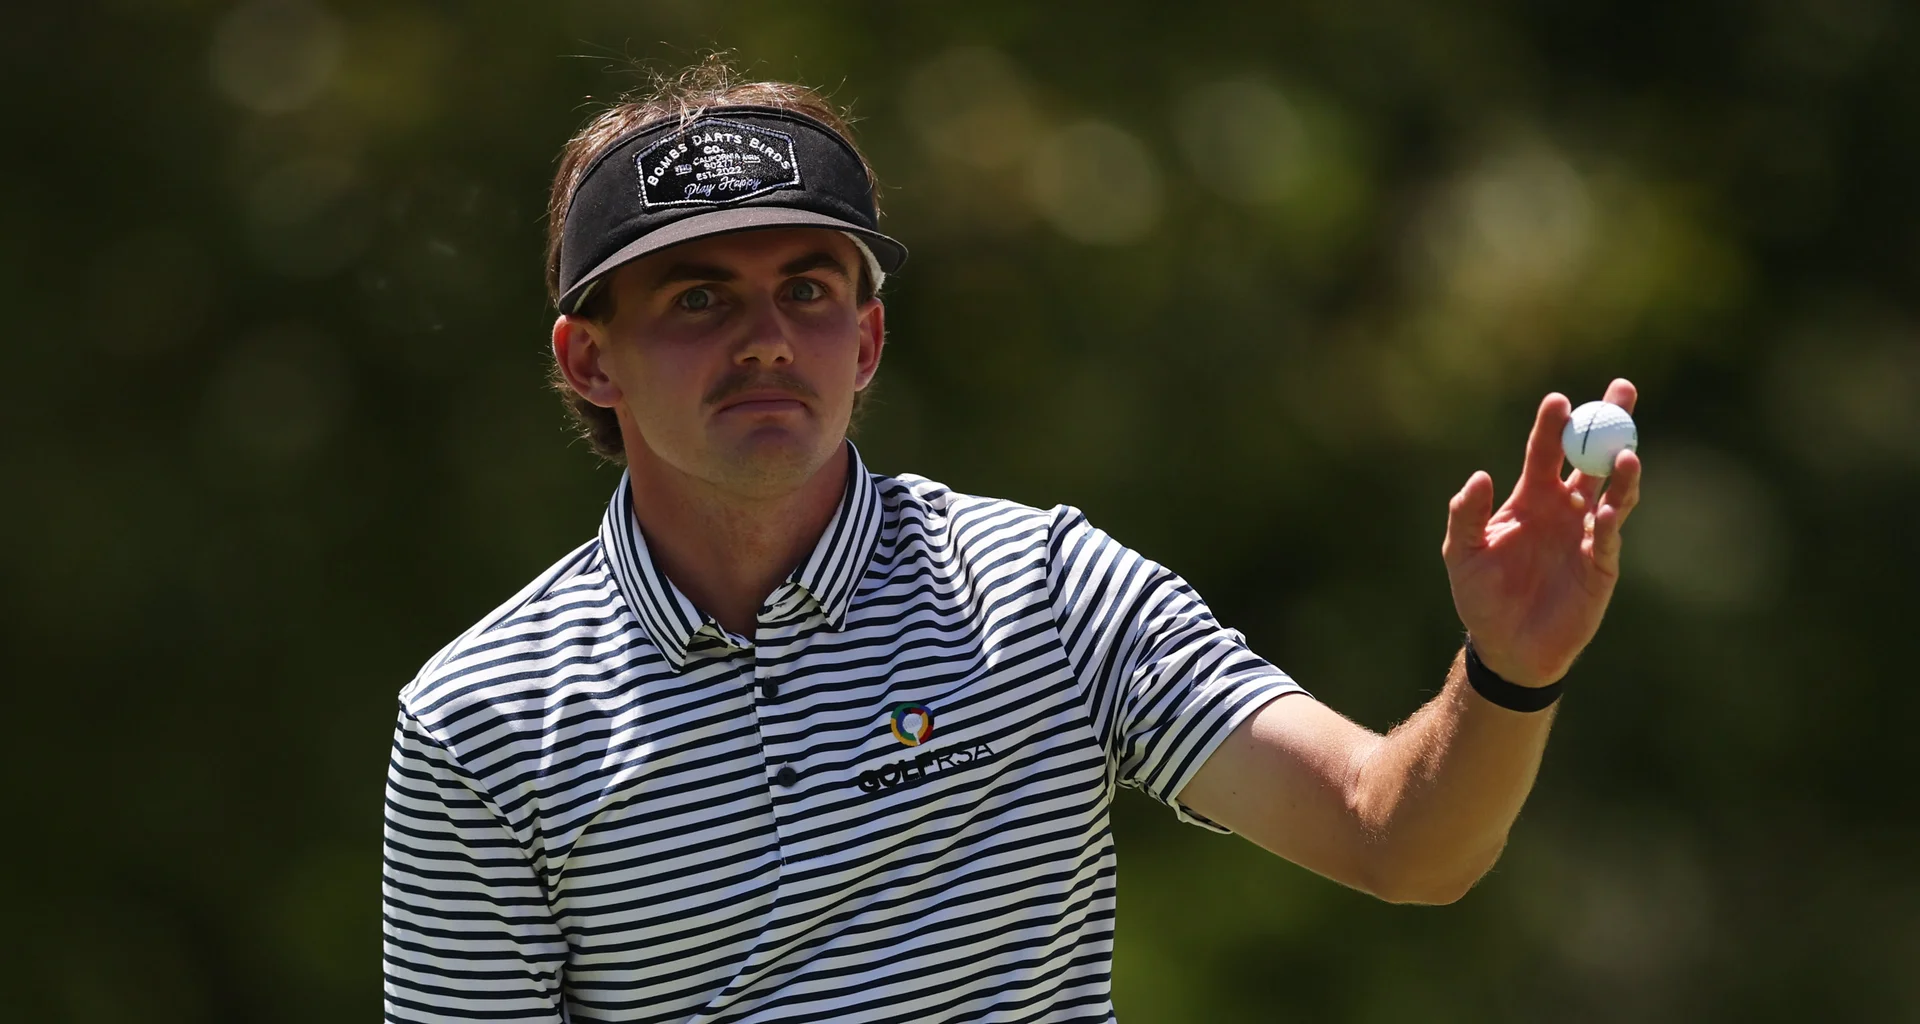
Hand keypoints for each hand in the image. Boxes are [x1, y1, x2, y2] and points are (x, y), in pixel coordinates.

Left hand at [1441, 378, 1643, 686]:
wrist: (1505, 646)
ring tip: (1625, 450)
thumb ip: (1465, 515)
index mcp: (1531, 498)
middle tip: (1623, 390)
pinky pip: (1608, 537)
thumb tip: (1480, 476)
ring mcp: (1585, 534)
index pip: (1545, 452)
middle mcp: (1564, 509)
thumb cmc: (1482, 596)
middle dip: (1608, 424)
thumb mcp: (1462, 553)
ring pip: (1611, 492)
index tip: (1558, 401)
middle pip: (1591, 458)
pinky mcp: (1600, 565)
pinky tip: (1610, 503)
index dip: (1552, 426)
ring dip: (1621, 471)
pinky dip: (1610, 519)